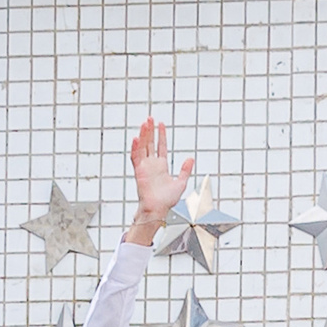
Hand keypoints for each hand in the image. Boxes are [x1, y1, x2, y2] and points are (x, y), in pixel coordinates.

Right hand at [127, 118, 195, 236]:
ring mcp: (144, 167)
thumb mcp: (181, 183)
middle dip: (150, 130)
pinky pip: (135, 157)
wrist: (159, 209)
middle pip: (150, 143)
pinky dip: (135, 148)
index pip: (161, 146)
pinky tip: (136, 138)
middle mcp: (152, 164)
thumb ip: (185, 170)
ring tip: (144, 123)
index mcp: (161, 166)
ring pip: (143, 147)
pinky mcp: (138, 171)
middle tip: (150, 118)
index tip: (161, 124)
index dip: (161, 135)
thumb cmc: (167, 200)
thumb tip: (190, 158)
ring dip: (143, 135)